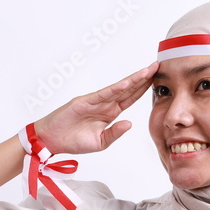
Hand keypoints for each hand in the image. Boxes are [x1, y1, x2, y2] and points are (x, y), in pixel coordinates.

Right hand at [31, 62, 158, 154]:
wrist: (51, 140)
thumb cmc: (73, 140)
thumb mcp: (100, 142)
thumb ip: (115, 133)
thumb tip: (130, 123)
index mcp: (109, 113)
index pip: (130, 98)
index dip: (143, 89)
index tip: (157, 80)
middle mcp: (104, 104)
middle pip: (128, 89)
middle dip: (143, 78)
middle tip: (158, 67)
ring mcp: (94, 101)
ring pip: (118, 89)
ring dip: (133, 80)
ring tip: (147, 71)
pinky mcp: (84, 102)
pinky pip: (102, 95)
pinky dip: (114, 89)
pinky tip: (126, 83)